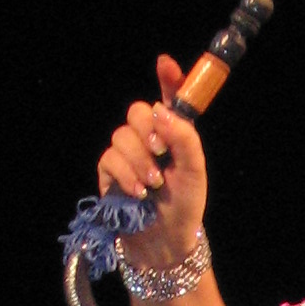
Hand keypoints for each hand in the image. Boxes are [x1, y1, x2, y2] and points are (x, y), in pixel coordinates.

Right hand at [95, 53, 209, 269]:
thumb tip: (162, 111)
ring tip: (153, 184)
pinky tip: (138, 192)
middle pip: (138, 111)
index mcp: (173, 134)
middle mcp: (149, 139)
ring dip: (140, 161)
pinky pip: (110, 159)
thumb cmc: (185, 205)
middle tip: (160, 151)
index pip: (169, 99)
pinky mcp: (110, 172)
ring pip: (122, 136)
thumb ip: (184, 137)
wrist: (166, 241)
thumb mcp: (194, 171)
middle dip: (148, 130)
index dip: (168, 78)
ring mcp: (127, 154)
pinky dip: (125, 174)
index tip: (165, 64)